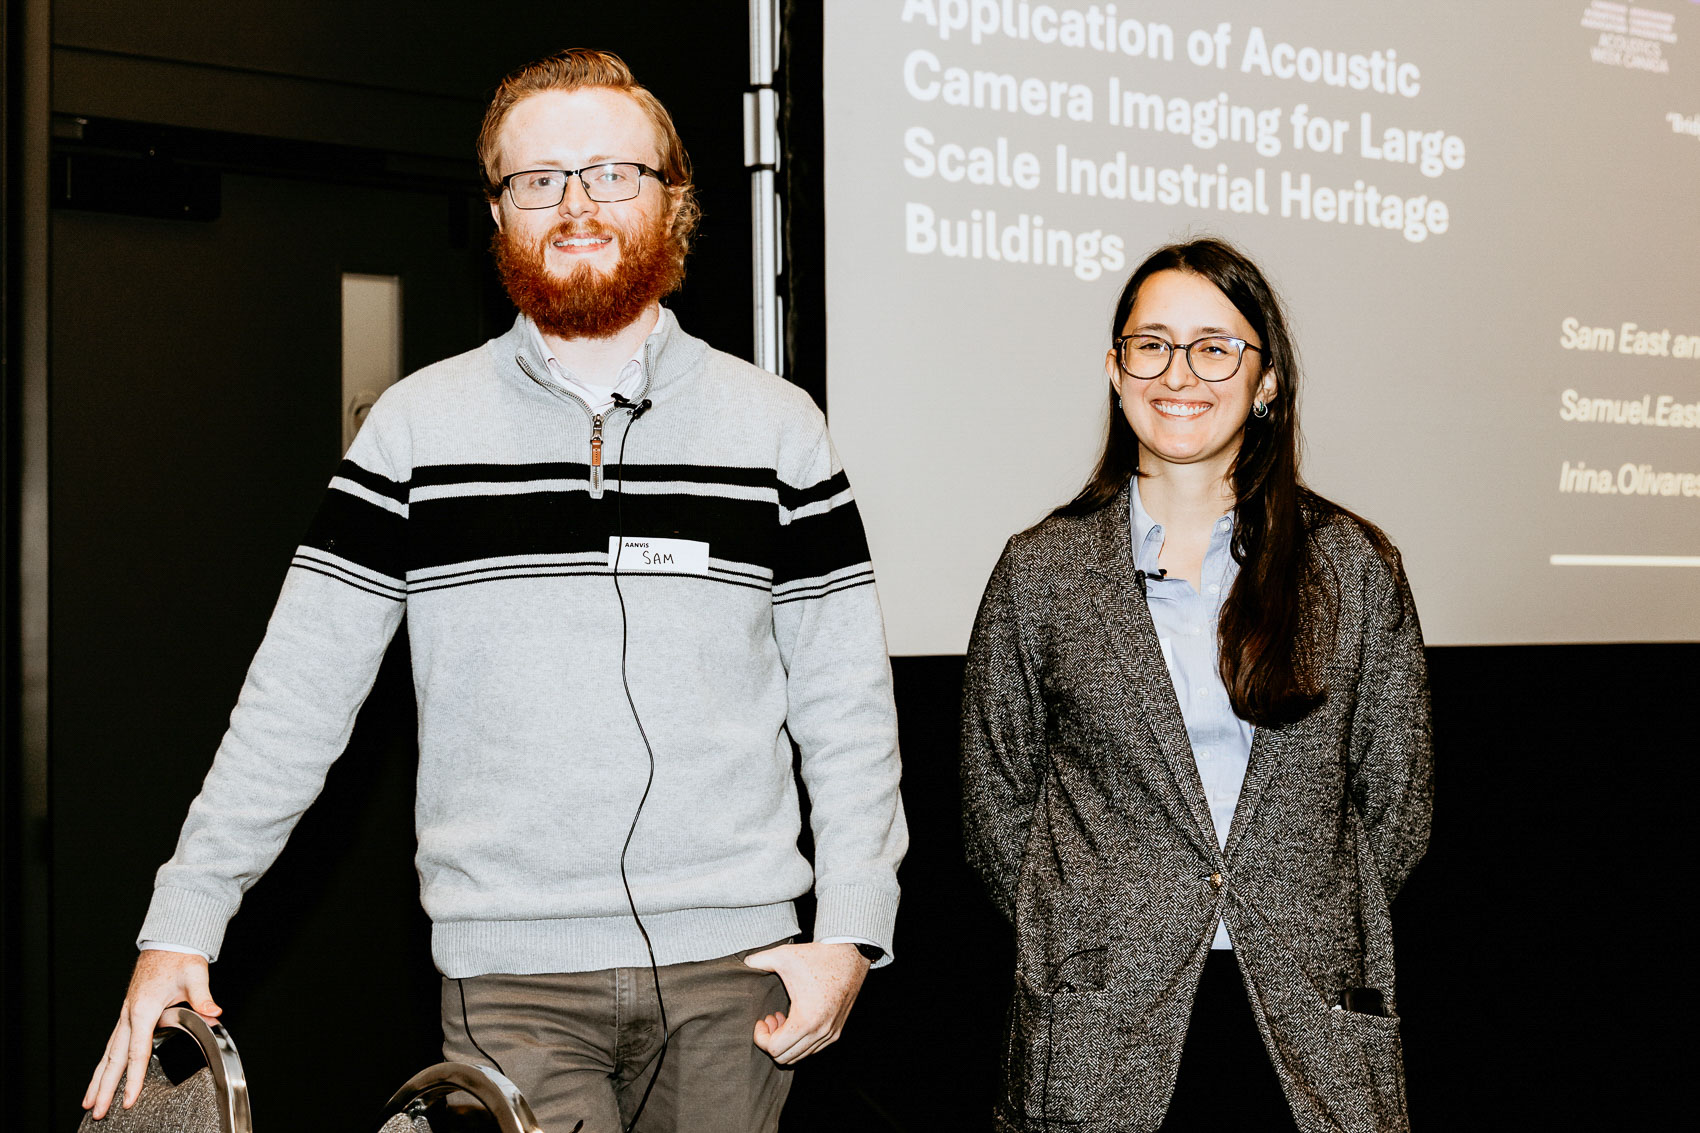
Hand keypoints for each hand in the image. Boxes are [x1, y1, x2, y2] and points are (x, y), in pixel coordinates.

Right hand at [82, 950, 221, 1118]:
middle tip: (96, 1111)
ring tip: (89, 1102)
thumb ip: (203, 996)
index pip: (137, 1052)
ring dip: (98, 1079)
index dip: (133, 1078)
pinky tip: (102, 1076)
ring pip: (108, 1053)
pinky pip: (113, 1044)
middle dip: (104, 1087)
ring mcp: (126, 1016)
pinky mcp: (128, 1015)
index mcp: (143, 1008)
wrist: (168, 943)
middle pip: (114, 1058)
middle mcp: (129, 1014)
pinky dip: (105, 1063)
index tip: (128, 1099)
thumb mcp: (195, 975)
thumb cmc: (180, 958)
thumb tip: (214, 1012)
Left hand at [743, 941, 869, 1063]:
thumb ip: (759, 960)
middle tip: (770, 1020)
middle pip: (785, 1058)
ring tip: (782, 1019)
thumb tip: (744, 962)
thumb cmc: (817, 957)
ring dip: (786, 1042)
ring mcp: (830, 1034)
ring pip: (800, 1056)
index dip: (761, 1037)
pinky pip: (812, 1049)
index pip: (775, 1050)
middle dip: (772, 1041)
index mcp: (806, 1020)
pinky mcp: (836, 1031)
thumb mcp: (784, 956)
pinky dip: (800, 1041)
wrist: (850, 956)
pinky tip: (796, 1020)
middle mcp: (820, 1033)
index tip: (761, 1020)